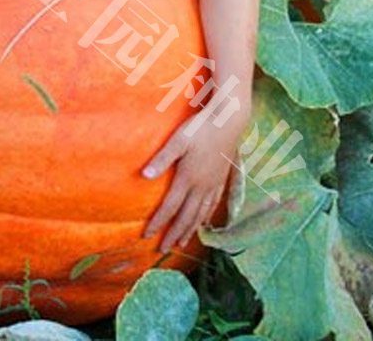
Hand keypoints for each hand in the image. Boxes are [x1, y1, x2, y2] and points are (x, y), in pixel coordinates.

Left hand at [141, 105, 248, 251]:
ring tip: (181, 243)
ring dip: (189, 230)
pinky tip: (203, 222)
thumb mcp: (178, 140)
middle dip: (173, 234)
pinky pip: (213, 205)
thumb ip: (162, 159)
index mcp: (188, 178)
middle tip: (163, 250)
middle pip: (185, 217)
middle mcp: (201, 186)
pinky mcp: (222, 179)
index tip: (147, 236)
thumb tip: (144, 176)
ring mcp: (213, 184)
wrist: (228, 121)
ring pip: (200, 214)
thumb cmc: (200, 128)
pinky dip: (206, 217)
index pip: (170, 207)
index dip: (158, 222)